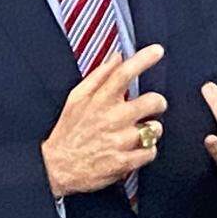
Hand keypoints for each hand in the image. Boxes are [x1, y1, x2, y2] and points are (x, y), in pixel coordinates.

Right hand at [41, 46, 167, 197]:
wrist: (57, 167)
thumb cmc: (68, 131)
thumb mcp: (76, 99)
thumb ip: (98, 76)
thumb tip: (116, 58)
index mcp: (99, 100)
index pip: (124, 74)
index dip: (143, 59)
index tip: (157, 51)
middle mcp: (112, 118)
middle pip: (152, 101)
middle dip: (159, 102)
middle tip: (154, 106)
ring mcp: (120, 141)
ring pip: (155, 129)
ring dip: (152, 130)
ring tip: (138, 133)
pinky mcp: (125, 161)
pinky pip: (151, 152)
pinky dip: (146, 151)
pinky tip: (134, 149)